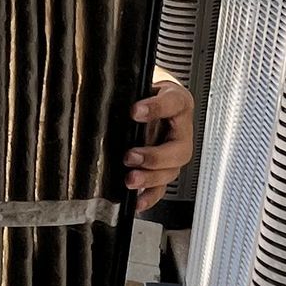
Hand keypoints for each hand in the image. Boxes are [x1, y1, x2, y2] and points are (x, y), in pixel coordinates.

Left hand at [126, 80, 193, 214]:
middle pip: (178, 150)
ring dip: (150, 178)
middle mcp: (181, 131)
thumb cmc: (147, 93)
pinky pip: (161, 188)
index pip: (173, 104)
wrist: (152, 101)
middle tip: (131, 156)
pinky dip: (150, 197)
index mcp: (178, 104)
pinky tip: (138, 201)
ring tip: (130, 179)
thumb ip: (131, 90)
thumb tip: (105, 98)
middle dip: (154, 157)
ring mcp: (174, 154)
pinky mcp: (163, 170)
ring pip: (170, 172)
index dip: (155, 108)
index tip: (135, 110)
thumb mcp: (142, 85)